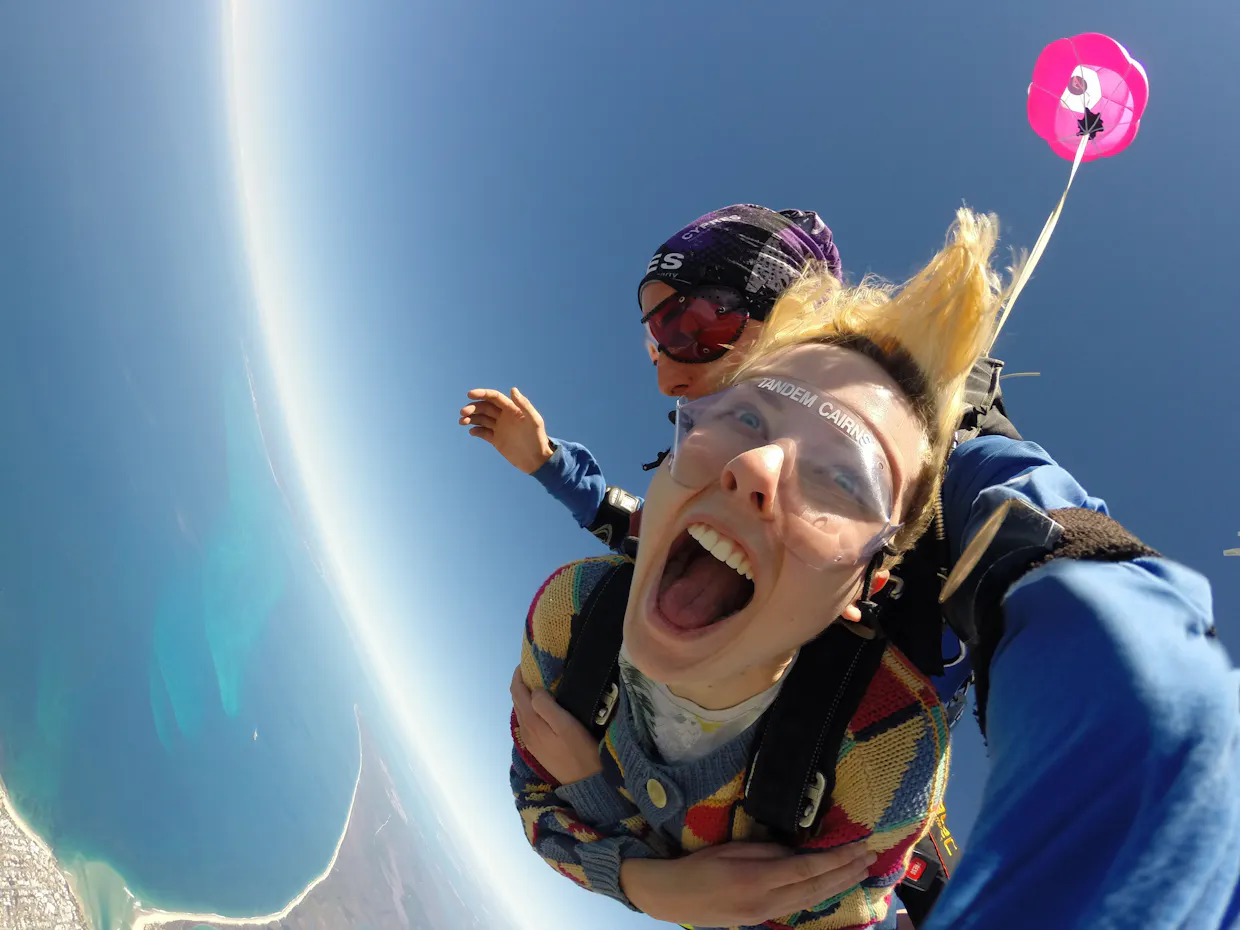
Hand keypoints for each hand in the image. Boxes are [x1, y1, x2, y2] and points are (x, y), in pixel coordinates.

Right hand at [460, 387, 554, 474]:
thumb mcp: (534, 420)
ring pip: (481, 419)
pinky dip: (476, 431)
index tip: (469, 395)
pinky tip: (472, 432)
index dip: (482, 394)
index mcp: (512, 409)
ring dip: (471, 418)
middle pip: (484, 407)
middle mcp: (504, 416)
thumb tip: (512, 389)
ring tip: (462, 422)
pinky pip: (483, 433)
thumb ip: (524, 405)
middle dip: (473, 408)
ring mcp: (499, 428)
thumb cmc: (537, 438)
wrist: (536, 459)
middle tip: (463, 413)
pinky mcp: (496, 440)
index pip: (494, 397)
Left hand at [511, 667, 603, 784]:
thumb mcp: (566, 725)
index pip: (517, 691)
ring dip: (526, 695)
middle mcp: (525, 730)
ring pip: (521, 711)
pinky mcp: (537, 747)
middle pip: (517, 700)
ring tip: (541, 682)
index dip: (519, 674)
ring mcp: (530, 740)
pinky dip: (530, 707)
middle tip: (536, 668)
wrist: (585, 783)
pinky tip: (543, 705)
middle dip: (521, 682)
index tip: (529, 661)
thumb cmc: (579, 750)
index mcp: (531, 721)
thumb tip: (534, 690)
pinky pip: (527, 720)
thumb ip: (546, 706)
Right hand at [620, 842, 875, 926]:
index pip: (809, 869)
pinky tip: (831, 887)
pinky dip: (819, 895)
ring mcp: (766, 915)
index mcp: (759, 879)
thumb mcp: (732, 849)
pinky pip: (798, 906)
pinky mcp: (761, 919)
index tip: (860, 847)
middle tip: (871, 858)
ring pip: (811, 901)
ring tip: (860, 872)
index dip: (838, 859)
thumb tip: (796, 851)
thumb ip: (767, 851)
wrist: (672, 897)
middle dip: (847, 873)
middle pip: (817, 888)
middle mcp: (768, 902)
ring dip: (839, 885)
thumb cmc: (698, 865)